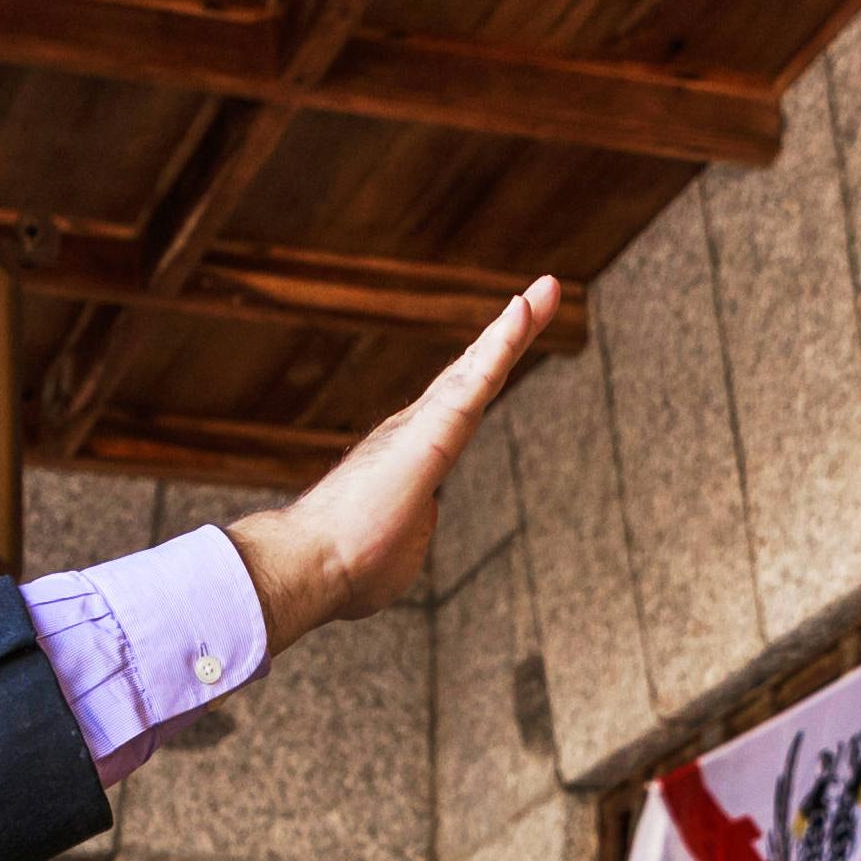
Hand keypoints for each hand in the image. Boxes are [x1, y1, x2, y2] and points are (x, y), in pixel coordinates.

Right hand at [224, 276, 560, 651]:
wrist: (314, 570)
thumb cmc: (347, 570)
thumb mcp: (398, 554)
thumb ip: (416, 533)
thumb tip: (423, 522)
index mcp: (410, 458)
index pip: (458, 408)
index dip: (483, 373)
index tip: (508, 345)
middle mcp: (413, 430)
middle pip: (471, 374)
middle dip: (507, 335)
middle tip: (542, 294)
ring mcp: (421, 428)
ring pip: (477, 370)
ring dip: (514, 330)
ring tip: (546, 290)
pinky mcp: (432, 434)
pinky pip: (475, 384)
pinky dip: (501, 345)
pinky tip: (523, 311)